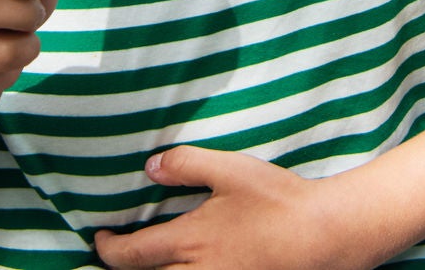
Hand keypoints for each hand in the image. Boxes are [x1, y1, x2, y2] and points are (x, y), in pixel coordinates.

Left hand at [95, 146, 367, 269]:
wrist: (325, 237)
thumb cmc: (278, 201)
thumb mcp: (231, 171)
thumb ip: (187, 164)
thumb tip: (150, 167)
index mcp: (189, 242)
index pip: (130, 256)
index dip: (107, 249)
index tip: (100, 238)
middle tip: (110, 258)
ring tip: (142, 265)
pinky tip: (181, 267)